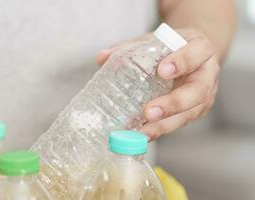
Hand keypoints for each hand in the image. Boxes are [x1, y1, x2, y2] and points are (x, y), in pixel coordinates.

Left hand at [96, 28, 219, 140]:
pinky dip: (160, 130)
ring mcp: (203, 97)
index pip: (196, 54)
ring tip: (141, 133)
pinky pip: (179, 123)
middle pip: (196, 92)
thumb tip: (101, 57)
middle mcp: (207, 75)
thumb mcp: (157, 40)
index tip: (162, 70)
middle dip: (172, 104)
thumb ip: (131, 47)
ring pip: (188, 114)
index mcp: (201, 49)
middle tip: (149, 112)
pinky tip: (142, 135)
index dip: (181, 62)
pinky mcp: (194, 111)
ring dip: (164, 125)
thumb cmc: (174, 47)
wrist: (195, 56)